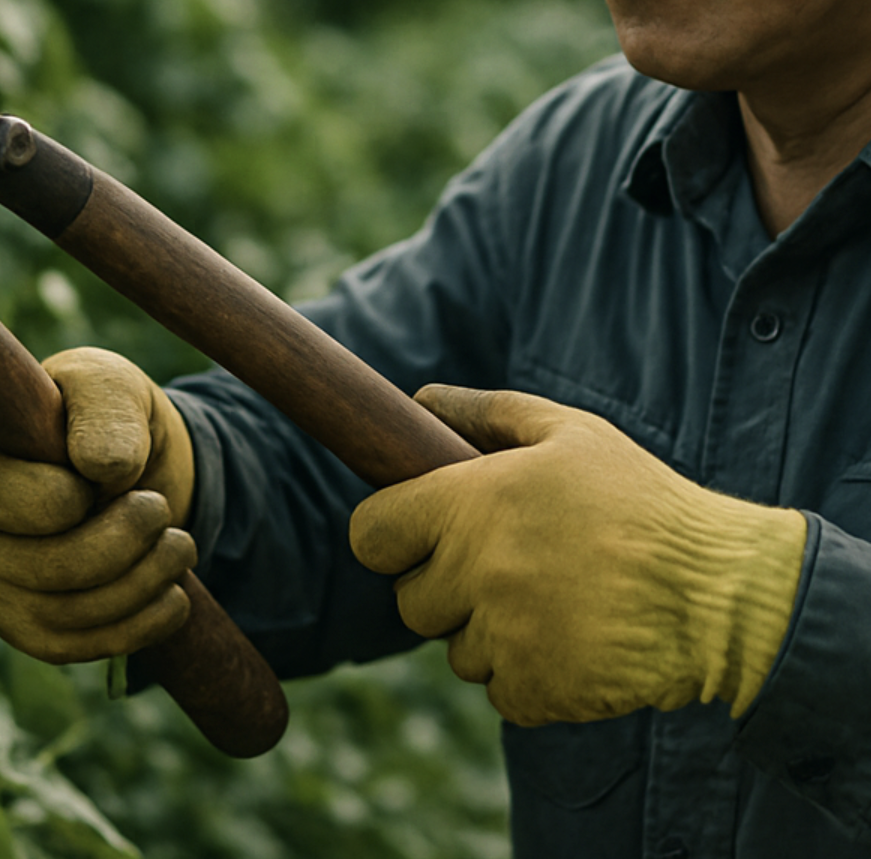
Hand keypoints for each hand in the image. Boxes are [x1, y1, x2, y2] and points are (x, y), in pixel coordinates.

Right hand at [0, 347, 196, 663]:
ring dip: (138, 585)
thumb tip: (103, 469)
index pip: (4, 500)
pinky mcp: (18, 623)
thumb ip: (106, 409)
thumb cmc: (103, 414)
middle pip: (39, 568)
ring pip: (59, 615)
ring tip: (181, 545)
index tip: (119, 470)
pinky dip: (134, 628)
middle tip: (162, 510)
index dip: (72, 495)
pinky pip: (69, 647)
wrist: (123, 460)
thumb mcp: (110, 386)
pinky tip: (174, 596)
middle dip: (120, 544)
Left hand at [349, 386, 806, 726]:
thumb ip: (486, 413)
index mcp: (471, 503)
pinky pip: (500, 692)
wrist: (722, 593)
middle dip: (443, 587)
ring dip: (489, 634)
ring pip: (457, 649)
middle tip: (502, 567)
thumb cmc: (641, 500)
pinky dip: (528, 677)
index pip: (370, 535)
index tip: (418, 535)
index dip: (390, 535)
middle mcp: (477, 571)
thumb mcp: (568, 432)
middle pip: (409, 600)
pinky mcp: (537, 691)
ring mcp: (505, 635)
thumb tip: (420, 399)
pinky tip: (572, 640)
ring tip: (552, 600)